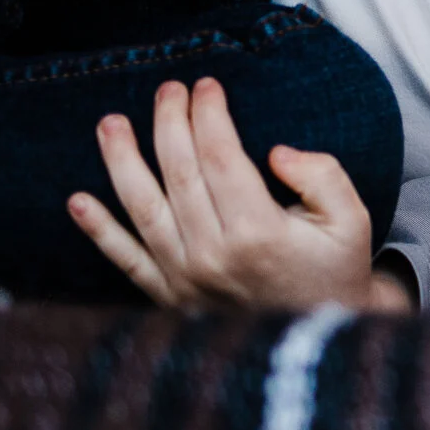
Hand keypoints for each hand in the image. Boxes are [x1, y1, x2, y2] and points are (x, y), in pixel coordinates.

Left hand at [68, 77, 407, 313]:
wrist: (318, 343)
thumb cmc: (335, 271)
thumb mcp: (352, 222)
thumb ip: (323, 177)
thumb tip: (276, 152)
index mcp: (258, 233)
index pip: (221, 157)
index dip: (209, 115)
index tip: (207, 85)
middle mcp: (213, 255)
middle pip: (179, 172)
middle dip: (169, 122)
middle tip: (167, 88)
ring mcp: (185, 278)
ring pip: (143, 208)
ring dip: (121, 161)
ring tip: (109, 123)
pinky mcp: (169, 297)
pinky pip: (126, 260)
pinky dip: (99, 232)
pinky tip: (77, 202)